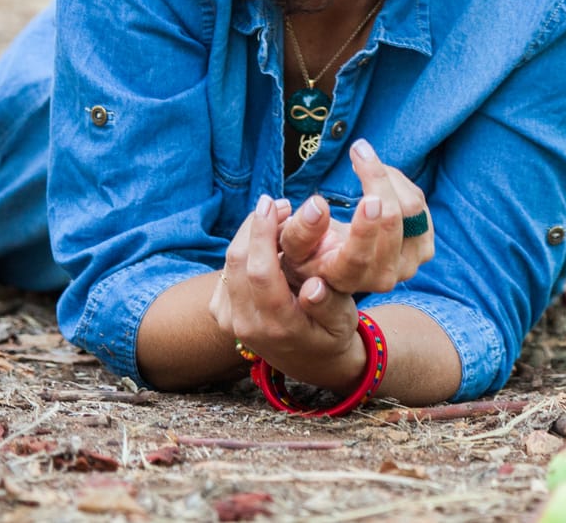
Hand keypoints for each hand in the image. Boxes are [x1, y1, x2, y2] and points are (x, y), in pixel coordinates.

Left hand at [209, 194, 364, 389]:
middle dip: (254, 225)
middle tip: (278, 203)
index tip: (272, 204)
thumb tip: (314, 287)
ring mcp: (230, 321)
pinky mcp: (222, 314)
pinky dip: (245, 247)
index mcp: (277, 326)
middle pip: (238, 263)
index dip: (262, 233)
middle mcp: (246, 325)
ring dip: (249, 233)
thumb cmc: (332, 333)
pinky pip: (228, 271)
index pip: (260, 273)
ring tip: (276, 215)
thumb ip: (328, 304)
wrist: (310, 361)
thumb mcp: (342, 322)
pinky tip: (267, 238)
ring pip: (229, 264)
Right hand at [277, 139, 435, 296]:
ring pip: (411, 210)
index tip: (370, 199)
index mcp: (346, 278)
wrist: (336, 262)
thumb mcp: (293, 244)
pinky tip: (378, 177)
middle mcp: (382, 277)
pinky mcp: (424, 248)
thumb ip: (301, 230)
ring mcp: (407, 264)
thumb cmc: (310, 250)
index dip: (366, 229)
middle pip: (392, 222)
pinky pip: (420, 205)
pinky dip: (398, 183)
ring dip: (386, 177)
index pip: (359, 256)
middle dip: (377, 180)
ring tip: (362, 160)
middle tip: (359, 149)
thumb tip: (317, 205)